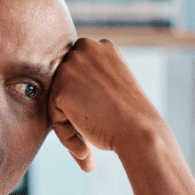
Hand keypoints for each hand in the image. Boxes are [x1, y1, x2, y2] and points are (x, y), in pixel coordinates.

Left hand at [48, 38, 168, 171]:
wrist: (140, 132)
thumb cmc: (131, 117)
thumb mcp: (114, 84)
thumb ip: (92, 80)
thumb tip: (69, 90)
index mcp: (102, 46)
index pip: (76, 71)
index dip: (81, 96)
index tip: (94, 116)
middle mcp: (85, 48)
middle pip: (63, 84)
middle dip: (72, 109)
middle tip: (90, 134)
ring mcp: (71, 66)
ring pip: (57, 100)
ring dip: (69, 124)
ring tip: (88, 145)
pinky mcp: (60, 88)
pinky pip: (53, 116)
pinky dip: (65, 135)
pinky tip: (86, 148)